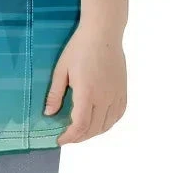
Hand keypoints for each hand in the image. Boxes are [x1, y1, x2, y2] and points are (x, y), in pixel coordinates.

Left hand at [46, 21, 126, 145]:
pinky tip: (99, 121)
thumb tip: (48, 114)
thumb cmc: (79, 47)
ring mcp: (116, 95)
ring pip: (106, 125)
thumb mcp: (61, 69)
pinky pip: (117, 115)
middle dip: (79, 137)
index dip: (69, 137)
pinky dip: (107, 123)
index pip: (80, 126)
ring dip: (93, 132)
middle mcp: (104, 97)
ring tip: (81, 130)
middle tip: (68, 136)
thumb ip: (55, 93)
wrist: (103, 33)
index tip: (60, 139)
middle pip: (93, 129)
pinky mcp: (123, 91)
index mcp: (87, 92)